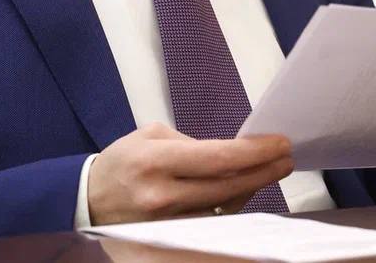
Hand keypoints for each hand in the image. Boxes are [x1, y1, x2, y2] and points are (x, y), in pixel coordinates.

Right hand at [87, 123, 293, 225]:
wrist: (89, 200)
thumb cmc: (123, 162)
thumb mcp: (151, 136)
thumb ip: (190, 144)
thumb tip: (230, 153)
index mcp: (156, 162)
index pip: (217, 159)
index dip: (253, 152)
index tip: (278, 143)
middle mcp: (163, 197)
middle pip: (227, 187)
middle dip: (263, 171)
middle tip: (286, 158)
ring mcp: (168, 224)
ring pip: (224, 208)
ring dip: (251, 188)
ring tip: (269, 169)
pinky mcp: (172, 239)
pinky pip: (212, 222)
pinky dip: (230, 206)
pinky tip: (243, 189)